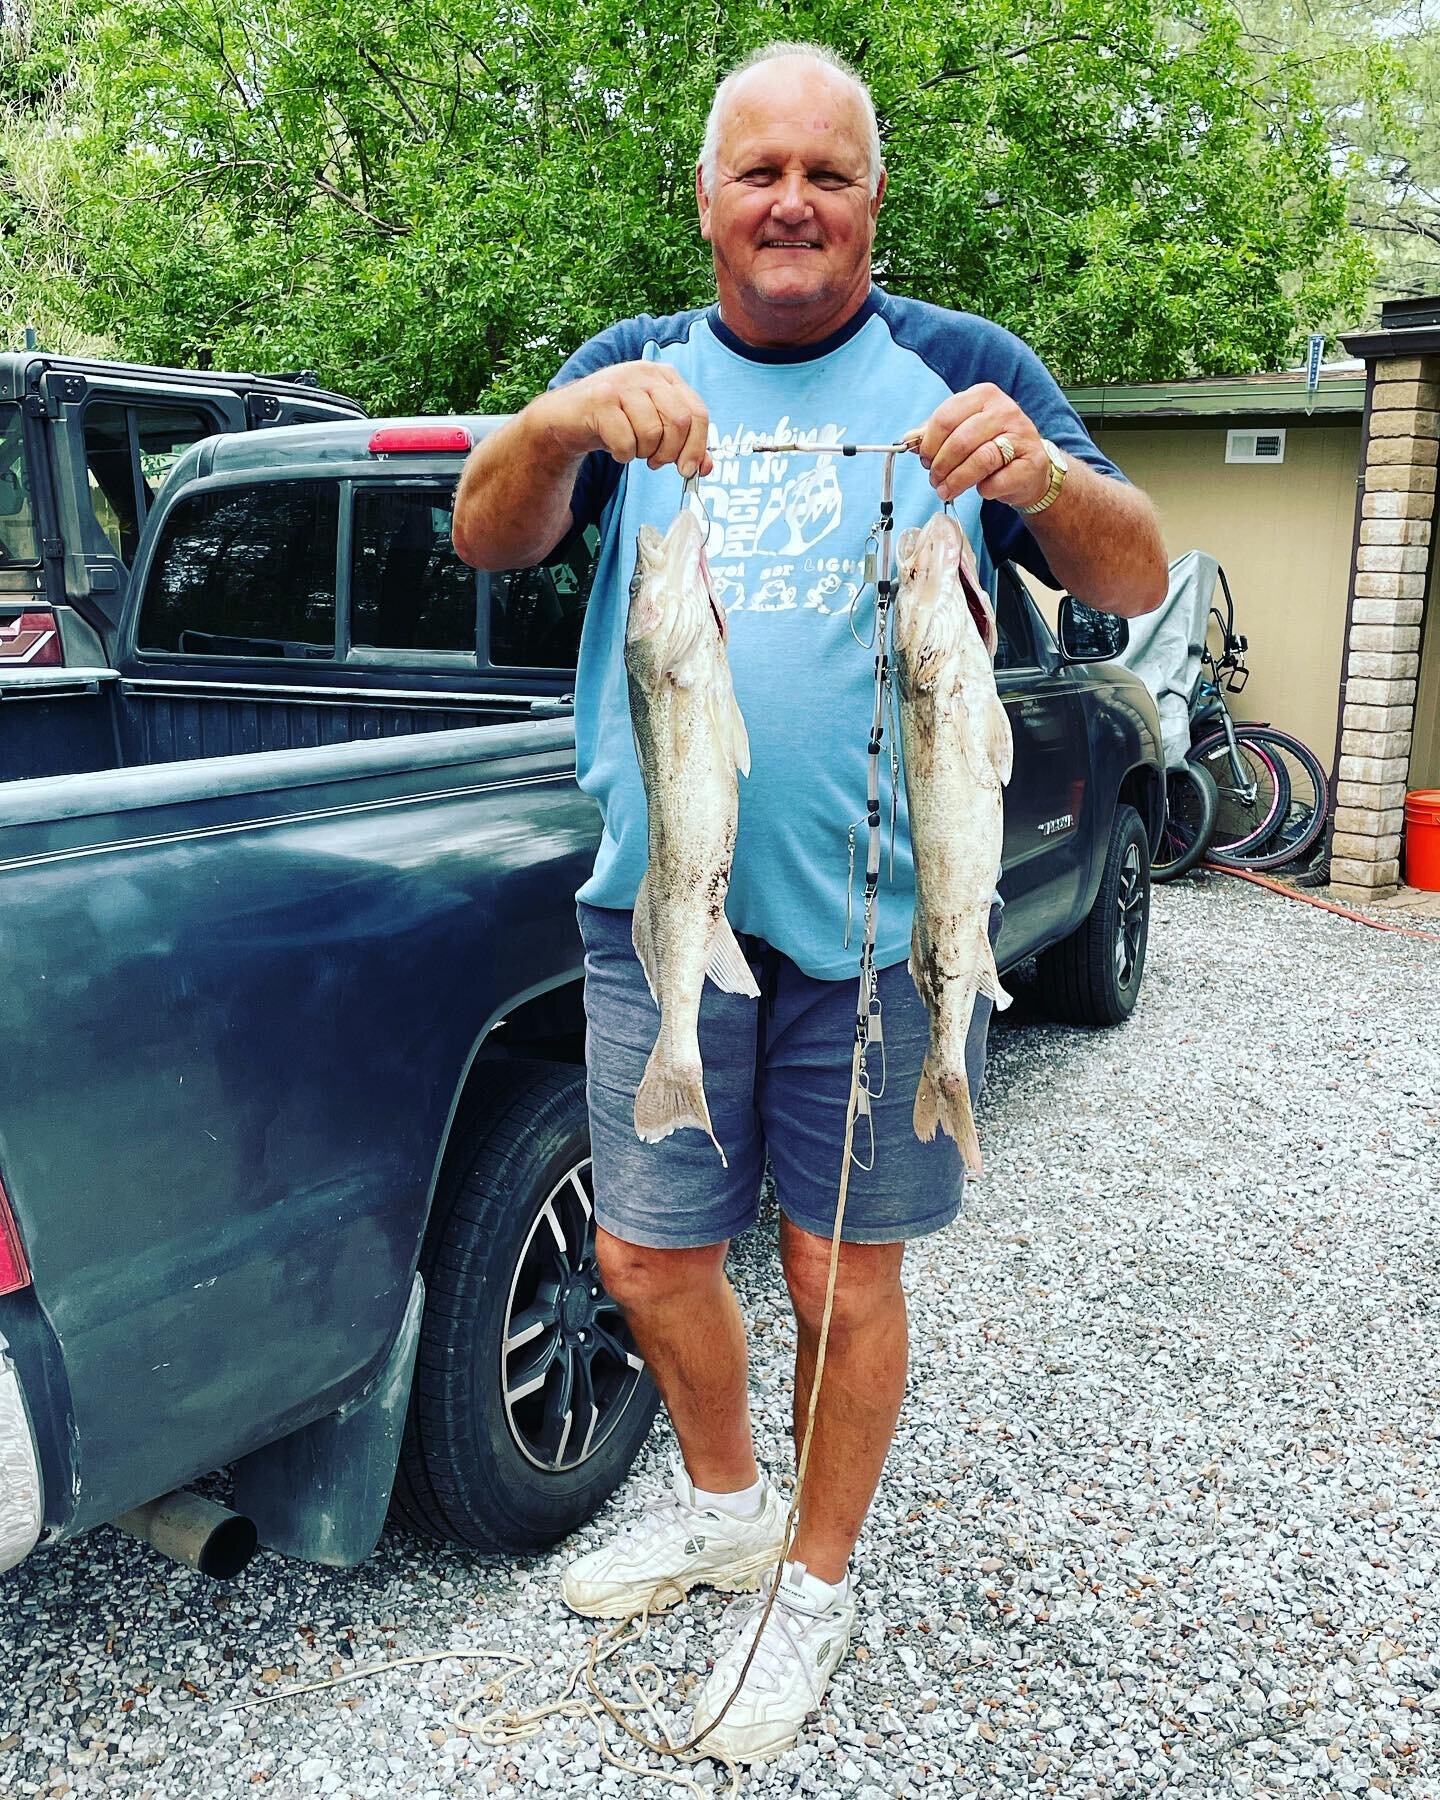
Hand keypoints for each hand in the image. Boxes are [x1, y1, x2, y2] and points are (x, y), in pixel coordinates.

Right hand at [542, 361, 712, 478]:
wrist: (567, 417)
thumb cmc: (615, 422)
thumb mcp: (653, 429)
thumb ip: (682, 445)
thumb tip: (706, 468)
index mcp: (665, 377)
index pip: (697, 412)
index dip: (697, 446)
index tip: (689, 469)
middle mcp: (646, 374)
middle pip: (680, 422)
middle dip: (670, 452)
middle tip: (656, 462)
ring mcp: (622, 383)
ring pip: (653, 432)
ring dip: (643, 453)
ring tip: (632, 448)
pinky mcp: (600, 400)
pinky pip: (626, 441)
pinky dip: (623, 454)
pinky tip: (614, 447)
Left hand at [912, 385, 1051, 509]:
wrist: (1029, 467)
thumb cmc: (991, 446)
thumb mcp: (963, 431)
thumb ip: (936, 433)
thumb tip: (909, 440)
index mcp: (983, 395)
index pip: (946, 417)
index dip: (930, 444)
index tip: (925, 460)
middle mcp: (1005, 410)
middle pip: (960, 441)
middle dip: (941, 466)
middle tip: (935, 480)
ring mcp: (1021, 435)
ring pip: (979, 460)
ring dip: (956, 481)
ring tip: (946, 491)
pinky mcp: (1031, 463)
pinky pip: (998, 481)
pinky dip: (984, 490)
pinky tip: (981, 489)